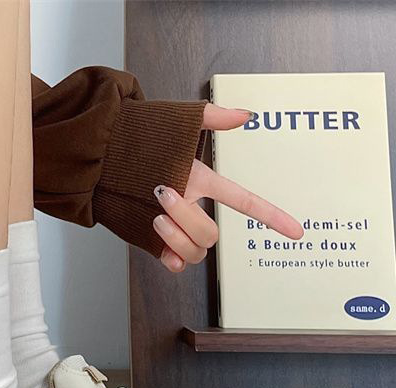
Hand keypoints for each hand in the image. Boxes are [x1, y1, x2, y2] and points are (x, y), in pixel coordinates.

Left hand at [153, 104, 303, 272]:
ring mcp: (174, 228)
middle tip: (162, 195)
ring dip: (177, 236)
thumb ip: (212, 118)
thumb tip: (244, 115)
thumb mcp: (177, 123)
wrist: (101, 160)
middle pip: (211, 234)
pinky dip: (171, 258)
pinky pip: (175, 264)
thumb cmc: (138, 141)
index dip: (271, 216)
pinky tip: (161, 244)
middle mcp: (192, 209)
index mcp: (202, 183)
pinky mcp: (154, 242)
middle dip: (188, 218)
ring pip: (194, 251)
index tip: (295, 231)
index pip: (245, 202)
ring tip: (155, 216)